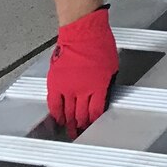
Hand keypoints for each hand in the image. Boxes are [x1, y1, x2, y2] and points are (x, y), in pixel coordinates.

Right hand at [47, 6, 117, 136]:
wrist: (82, 32)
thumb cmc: (100, 44)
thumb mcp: (112, 67)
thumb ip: (106, 85)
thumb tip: (103, 97)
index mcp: (98, 86)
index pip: (96, 111)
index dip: (94, 121)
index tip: (94, 127)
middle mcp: (82, 90)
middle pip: (81, 115)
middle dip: (82, 126)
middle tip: (81, 133)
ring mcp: (67, 88)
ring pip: (67, 113)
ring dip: (69, 123)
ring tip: (70, 131)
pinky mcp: (55, 83)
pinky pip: (54, 104)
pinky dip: (56, 114)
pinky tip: (59, 119)